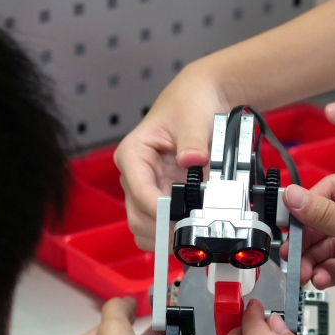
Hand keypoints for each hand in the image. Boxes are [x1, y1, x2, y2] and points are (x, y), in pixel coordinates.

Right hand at [115, 65, 228, 248]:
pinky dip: (170, 233)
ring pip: (144, 227)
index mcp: (132, 154)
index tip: (180, 219)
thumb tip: (192, 160)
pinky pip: (158, 225)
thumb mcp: (192, 119)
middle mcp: (134, 175)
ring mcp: (147, 188)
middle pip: (137, 217)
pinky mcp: (161, 196)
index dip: (159, 210)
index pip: (138, 191)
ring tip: (190, 232)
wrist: (201, 98)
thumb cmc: (190, 103)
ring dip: (165, 235)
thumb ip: (192, 142)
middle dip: (162, 228)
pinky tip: (188, 229)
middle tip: (189, 232)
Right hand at [282, 172, 334, 330]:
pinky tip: (321, 281)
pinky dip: (327, 274)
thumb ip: (324, 214)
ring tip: (304, 273)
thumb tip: (293, 196)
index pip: (332, 189)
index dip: (308, 206)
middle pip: (327, 220)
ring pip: (330, 247)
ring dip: (313, 260)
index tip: (289, 222)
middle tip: (291, 253)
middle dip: (308, 239)